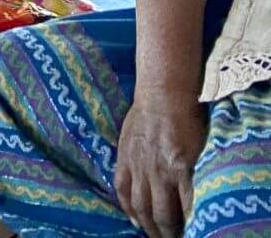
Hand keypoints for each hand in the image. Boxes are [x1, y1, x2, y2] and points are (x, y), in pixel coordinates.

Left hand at [116, 93, 206, 237]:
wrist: (163, 93)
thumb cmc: (147, 110)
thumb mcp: (128, 134)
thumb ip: (130, 155)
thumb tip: (131, 169)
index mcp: (125, 160)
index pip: (124, 195)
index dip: (132, 214)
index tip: (138, 225)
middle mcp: (140, 168)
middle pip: (144, 209)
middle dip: (152, 228)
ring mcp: (160, 169)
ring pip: (162, 210)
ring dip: (169, 228)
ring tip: (177, 236)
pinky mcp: (181, 165)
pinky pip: (185, 198)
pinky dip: (188, 214)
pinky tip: (193, 222)